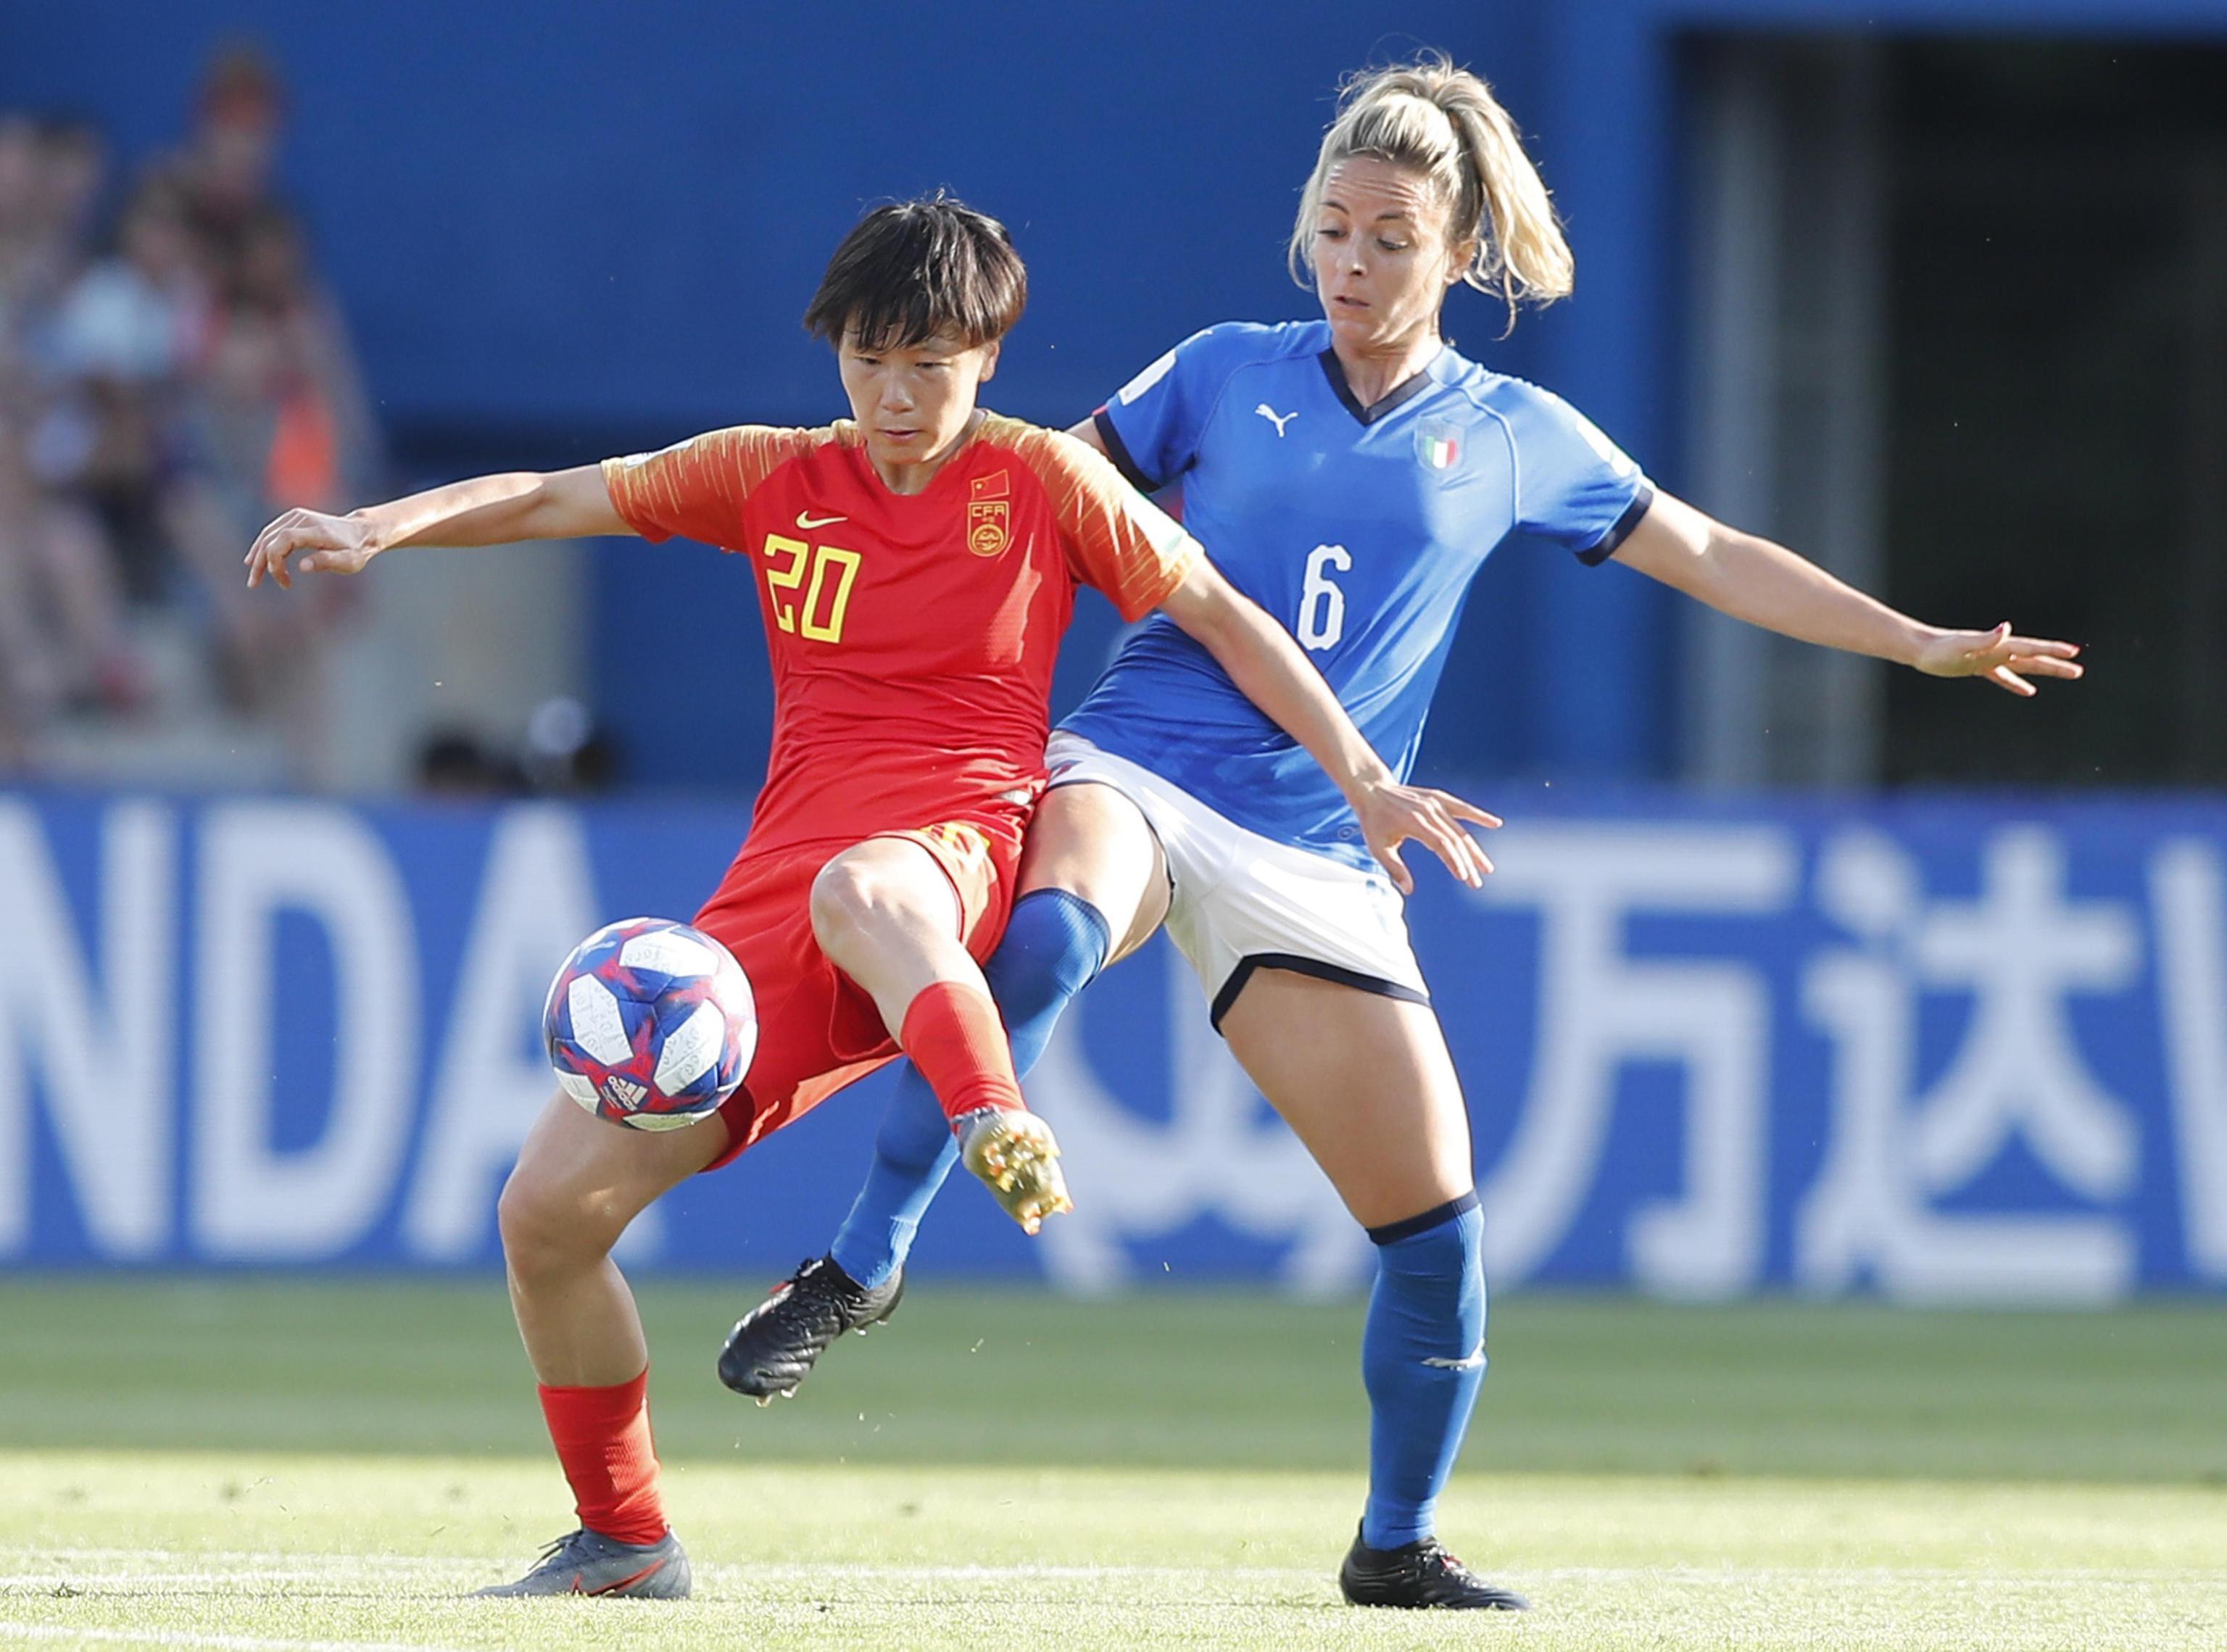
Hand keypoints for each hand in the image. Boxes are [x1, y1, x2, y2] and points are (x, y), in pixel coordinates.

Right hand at [245, 509, 380, 589]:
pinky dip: (262, 546)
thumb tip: (302, 567)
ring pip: (268, 534)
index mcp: (315, 530)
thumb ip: (325, 562)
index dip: (274, 558)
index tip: (281, 578)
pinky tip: (255, 560)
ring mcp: (297, 516)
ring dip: (257, 556)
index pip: (284, 539)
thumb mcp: (348, 562)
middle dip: (261, 562)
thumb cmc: (355, 550)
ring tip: (254, 578)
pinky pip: (272, 532)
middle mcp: (303, 519)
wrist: (362, 532)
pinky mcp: (294, 517)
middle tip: (255, 584)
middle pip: (271, 538)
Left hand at [1351, 778, 1500, 893]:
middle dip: (1467, 862)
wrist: (1371, 789)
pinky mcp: (1438, 798)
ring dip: (1474, 849)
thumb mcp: (1378, 847)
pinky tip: (1495, 823)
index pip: (1441, 844)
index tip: (1464, 877)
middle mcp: (1428, 812)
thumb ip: (1394, 868)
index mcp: (1415, 823)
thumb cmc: (1374, 821)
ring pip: (1460, 828)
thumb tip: (1408, 890)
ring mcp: (1435, 803)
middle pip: (1455, 839)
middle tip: (1476, 883)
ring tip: (1487, 867)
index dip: (1454, 861)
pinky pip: (1461, 808)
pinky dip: (1478, 815)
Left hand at [1912, 623, 2083, 696]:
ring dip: (2045, 670)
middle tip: (2079, 670)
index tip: (2073, 652)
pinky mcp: (1979, 667)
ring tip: (2068, 673)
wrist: (1919, 648)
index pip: (2029, 648)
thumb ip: (1984, 638)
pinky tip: (2029, 691)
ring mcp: (1989, 659)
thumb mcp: (1961, 645)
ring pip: (2023, 666)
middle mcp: (1996, 651)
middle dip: (2056, 664)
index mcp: (1996, 646)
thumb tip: (2006, 628)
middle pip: (2032, 658)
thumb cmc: (1938, 648)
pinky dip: (2016, 683)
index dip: (2051, 650)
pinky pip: (2003, 677)